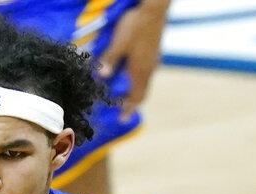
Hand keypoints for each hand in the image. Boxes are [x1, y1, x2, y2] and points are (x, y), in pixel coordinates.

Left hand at [98, 0, 168, 121]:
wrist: (154, 11)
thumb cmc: (135, 26)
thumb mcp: (118, 44)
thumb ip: (110, 61)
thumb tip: (101, 77)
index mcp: (141, 71)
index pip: (136, 98)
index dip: (129, 110)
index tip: (122, 120)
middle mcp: (149, 69)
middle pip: (142, 93)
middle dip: (133, 103)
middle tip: (123, 110)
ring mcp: (154, 61)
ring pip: (145, 83)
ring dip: (136, 91)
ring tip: (126, 95)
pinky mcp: (154, 53)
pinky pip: (146, 73)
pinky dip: (138, 80)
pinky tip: (131, 74)